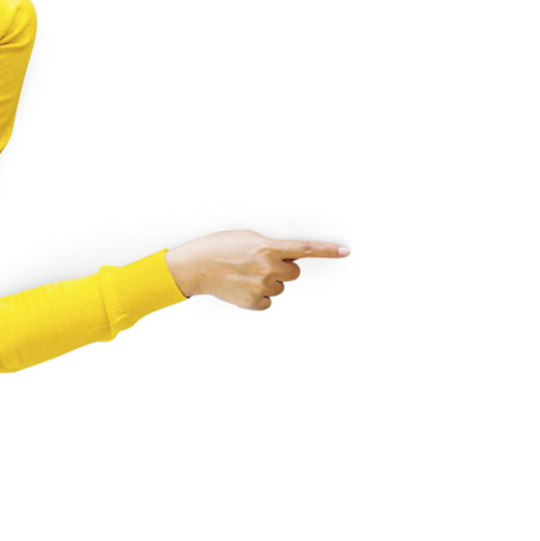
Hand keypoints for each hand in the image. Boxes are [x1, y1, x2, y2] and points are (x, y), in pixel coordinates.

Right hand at [166, 231, 349, 309]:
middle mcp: (268, 268)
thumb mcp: (248, 238)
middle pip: (293, 273)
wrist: (193, 267)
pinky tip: (242, 287)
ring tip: (245, 274)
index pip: (305, 250)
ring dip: (268, 281)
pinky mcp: (253, 302)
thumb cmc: (219, 247)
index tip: (346, 251)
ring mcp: (261, 287)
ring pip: (280, 287)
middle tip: (259, 263)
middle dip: (282, 268)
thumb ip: (271, 246)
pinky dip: (259, 296)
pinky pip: (268, 301)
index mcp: (268, 248)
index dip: (328, 251)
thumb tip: (286, 257)